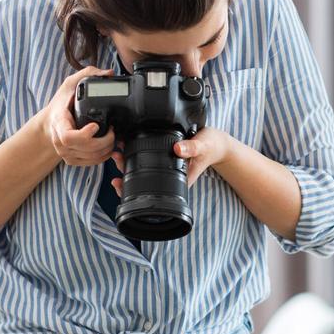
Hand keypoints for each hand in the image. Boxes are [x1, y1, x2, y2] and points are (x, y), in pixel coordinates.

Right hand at [43, 66, 116, 166]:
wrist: (50, 122)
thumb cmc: (61, 104)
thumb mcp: (71, 83)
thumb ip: (88, 74)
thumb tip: (109, 73)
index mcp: (59, 123)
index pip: (69, 137)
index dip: (85, 135)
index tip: (95, 126)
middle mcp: (60, 141)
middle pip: (85, 149)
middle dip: (104, 141)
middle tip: (112, 131)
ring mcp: (65, 153)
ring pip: (90, 158)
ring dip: (106, 149)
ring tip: (112, 138)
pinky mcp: (72, 160)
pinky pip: (90, 163)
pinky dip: (103, 157)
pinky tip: (107, 147)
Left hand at [109, 128, 231, 195]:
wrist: (217, 144)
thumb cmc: (211, 147)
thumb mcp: (203, 145)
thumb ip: (191, 148)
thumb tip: (178, 149)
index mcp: (176, 180)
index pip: (150, 190)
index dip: (131, 188)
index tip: (119, 180)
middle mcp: (168, 177)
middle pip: (141, 182)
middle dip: (124, 173)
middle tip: (115, 158)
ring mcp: (165, 169)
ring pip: (141, 172)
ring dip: (127, 164)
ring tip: (116, 153)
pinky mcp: (164, 159)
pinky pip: (146, 162)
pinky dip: (134, 156)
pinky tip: (125, 148)